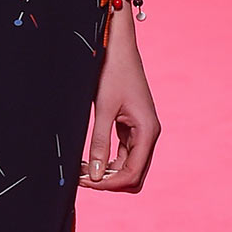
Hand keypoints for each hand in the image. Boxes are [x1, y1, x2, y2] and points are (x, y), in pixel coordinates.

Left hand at [79, 43, 159, 193]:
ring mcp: (142, 131)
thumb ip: (99, 142)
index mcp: (148, 131)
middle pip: (134, 175)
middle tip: (81, 177)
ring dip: (107, 173)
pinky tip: (89, 159)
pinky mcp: (132, 127)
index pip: (132, 174)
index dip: (108, 184)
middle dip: (109, 181)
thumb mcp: (103, 108)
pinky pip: (124, 154)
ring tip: (81, 169)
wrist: (118, 47)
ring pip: (129, 167)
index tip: (85, 182)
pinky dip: (108, 161)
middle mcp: (149, 134)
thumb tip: (93, 175)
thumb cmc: (113, 72)